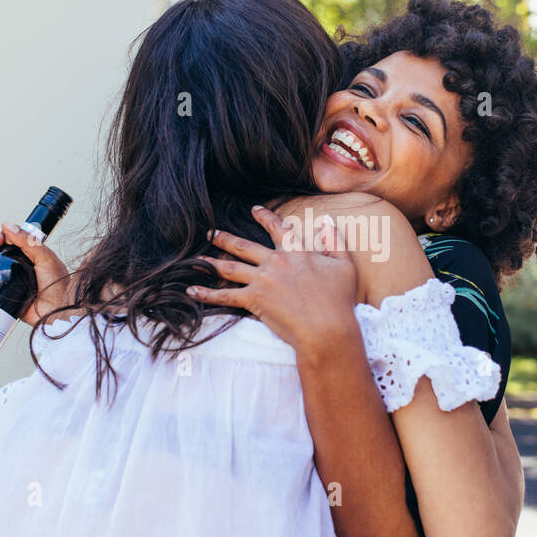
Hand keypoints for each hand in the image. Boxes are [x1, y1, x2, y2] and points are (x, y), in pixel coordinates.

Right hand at [0, 222, 72, 324]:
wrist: (57, 311)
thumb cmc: (58, 286)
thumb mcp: (45, 257)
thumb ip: (28, 241)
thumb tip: (9, 226)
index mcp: (32, 255)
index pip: (15, 240)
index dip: (5, 235)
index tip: (1, 237)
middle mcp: (21, 266)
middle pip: (2, 250)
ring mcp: (13, 279)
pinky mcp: (5, 293)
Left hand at [187, 205, 358, 353]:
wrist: (327, 328)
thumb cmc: (339, 300)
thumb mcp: (344, 266)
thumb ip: (335, 241)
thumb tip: (328, 221)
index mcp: (297, 252)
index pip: (278, 228)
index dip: (265, 217)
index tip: (254, 209)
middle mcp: (276, 261)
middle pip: (245, 246)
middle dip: (225, 238)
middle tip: (211, 233)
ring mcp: (263, 280)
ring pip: (231, 267)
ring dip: (211, 261)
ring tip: (197, 259)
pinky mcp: (254, 300)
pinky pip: (225, 295)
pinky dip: (207, 293)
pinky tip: (191, 290)